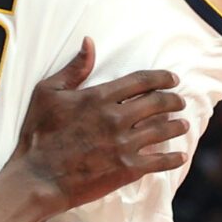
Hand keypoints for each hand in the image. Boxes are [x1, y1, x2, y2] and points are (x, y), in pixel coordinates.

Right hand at [13, 39, 185, 209]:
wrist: (38, 178)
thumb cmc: (38, 135)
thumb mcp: (48, 93)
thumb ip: (73, 69)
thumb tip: (89, 43)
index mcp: (99, 97)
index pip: (141, 81)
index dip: (161, 78)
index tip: (173, 79)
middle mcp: (116, 118)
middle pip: (157, 103)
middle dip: (174, 100)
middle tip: (180, 101)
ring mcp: (124, 145)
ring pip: (162, 130)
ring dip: (177, 126)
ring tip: (183, 125)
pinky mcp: (126, 170)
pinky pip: (158, 161)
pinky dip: (173, 158)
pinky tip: (181, 156)